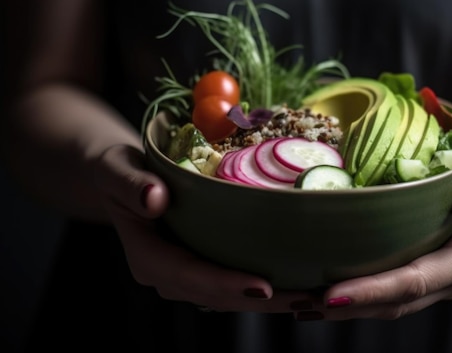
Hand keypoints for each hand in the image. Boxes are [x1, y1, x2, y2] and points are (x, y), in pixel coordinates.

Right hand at [93, 144, 306, 312]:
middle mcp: (168, 275)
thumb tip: (154, 198)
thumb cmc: (119, 172)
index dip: (226, 284)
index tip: (264, 287)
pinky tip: (295, 283)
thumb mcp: (117, 169)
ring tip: (313, 297)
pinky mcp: (201, 266)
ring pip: (230, 296)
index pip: (190, 276)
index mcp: (148, 257)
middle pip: (219, 296)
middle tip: (308, 299)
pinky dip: (265, 287)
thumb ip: (130, 184)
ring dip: (272, 301)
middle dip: (264, 302)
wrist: (121, 180)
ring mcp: (186, 275)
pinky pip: (233, 283)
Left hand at [292, 140, 451, 320]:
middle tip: (294, 302)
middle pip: (393, 302)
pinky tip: (316, 288)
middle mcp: (450, 277)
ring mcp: (433, 277)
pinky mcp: (419, 267)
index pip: (416, 281)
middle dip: (344, 307)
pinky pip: (384, 287)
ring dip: (339, 306)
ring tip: (293, 301)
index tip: (332, 295)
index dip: (375, 291)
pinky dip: (350, 292)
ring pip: (384, 302)